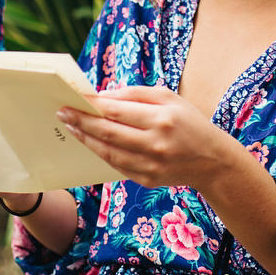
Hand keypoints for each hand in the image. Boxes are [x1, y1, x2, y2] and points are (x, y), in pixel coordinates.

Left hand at [57, 86, 234, 188]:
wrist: (213, 161)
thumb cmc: (188, 122)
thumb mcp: (168, 98)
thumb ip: (134, 94)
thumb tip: (102, 96)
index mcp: (162, 118)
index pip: (117, 110)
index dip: (92, 105)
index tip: (73, 98)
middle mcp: (155, 143)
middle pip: (107, 132)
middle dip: (81, 122)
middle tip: (62, 113)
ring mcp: (150, 165)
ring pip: (107, 151)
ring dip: (85, 139)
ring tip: (71, 127)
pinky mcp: (146, 180)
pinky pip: (116, 165)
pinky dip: (100, 152)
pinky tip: (90, 142)